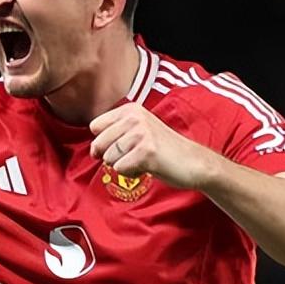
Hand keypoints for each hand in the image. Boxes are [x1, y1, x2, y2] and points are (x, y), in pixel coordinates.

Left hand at [89, 103, 221, 189]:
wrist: (192, 162)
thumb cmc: (161, 150)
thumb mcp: (137, 132)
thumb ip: (115, 133)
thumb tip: (92, 149)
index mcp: (130, 109)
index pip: (95, 127)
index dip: (102, 142)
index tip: (120, 147)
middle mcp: (134, 117)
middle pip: (98, 144)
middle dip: (112, 156)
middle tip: (134, 156)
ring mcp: (140, 133)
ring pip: (108, 158)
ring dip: (123, 166)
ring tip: (143, 160)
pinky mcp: (146, 151)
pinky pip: (120, 168)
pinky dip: (131, 173)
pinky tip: (147, 167)